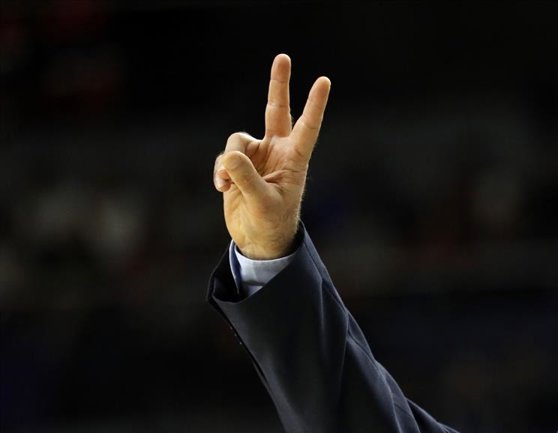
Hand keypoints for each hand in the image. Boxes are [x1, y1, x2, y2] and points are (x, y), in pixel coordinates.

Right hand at [214, 54, 330, 258]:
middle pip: (277, 110)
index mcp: (295, 159)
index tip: (324, 81)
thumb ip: (246, 178)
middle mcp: (277, 151)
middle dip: (278, 84)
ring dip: (229, 162)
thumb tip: (230, 155)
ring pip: (237, 141)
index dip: (315, 104)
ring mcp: (258, 156)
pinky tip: (224, 189)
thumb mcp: (262, 203)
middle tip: (283, 57)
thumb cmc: (271, 222)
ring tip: (229, 185)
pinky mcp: (239, 164)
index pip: (307, 126)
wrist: (259, 239)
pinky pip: (224, 158)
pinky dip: (221, 172)